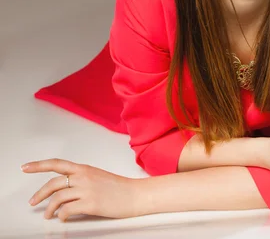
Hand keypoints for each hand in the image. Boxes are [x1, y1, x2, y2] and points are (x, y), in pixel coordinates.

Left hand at [21, 158, 141, 221]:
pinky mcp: (91, 204)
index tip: (25, 168)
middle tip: (33, 202)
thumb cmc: (117, 187)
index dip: (38, 165)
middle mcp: (83, 176)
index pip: (57, 163)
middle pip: (53, 184)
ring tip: (48, 215)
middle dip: (39, 194)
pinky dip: (62, 215)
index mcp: (83, 168)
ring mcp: (86, 190)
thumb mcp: (96, 176)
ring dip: (49, 209)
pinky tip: (63, 217)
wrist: (134, 194)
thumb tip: (64, 188)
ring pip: (58, 198)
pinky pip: (67, 210)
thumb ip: (80, 178)